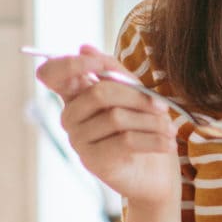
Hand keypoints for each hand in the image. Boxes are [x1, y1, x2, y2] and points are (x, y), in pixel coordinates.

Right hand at [35, 45, 179, 209]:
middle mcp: (70, 116)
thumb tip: (84, 47)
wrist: (154, 174)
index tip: (99, 63)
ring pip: (117, 118)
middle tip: (163, 107)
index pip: (51, 74)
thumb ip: (114, 72)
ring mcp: (78, 140)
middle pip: (100, 93)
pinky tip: (168, 143)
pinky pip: (125, 141)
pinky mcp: (93, 160)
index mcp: (75, 95)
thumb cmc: (143, 128)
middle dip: (138, 97)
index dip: (71, 64)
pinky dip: (153, 140)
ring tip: (170, 128)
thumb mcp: (134, 94)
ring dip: (151, 121)